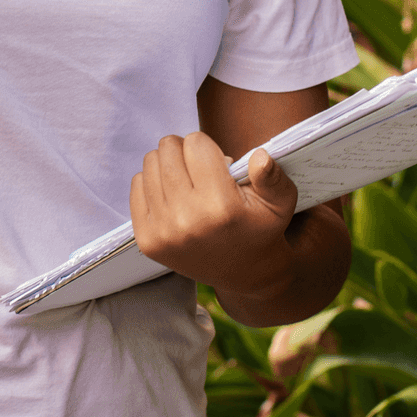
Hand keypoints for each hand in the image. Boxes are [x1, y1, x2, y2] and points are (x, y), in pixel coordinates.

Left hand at [130, 133, 300, 298]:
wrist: (243, 273)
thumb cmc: (260, 229)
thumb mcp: (280, 203)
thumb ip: (273, 177)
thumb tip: (260, 157)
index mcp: (221, 207)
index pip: (195, 143)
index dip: (208, 148)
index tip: (218, 164)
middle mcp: (188, 219)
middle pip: (168, 148)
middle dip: (186, 151)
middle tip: (201, 171)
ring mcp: (163, 231)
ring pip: (151, 162)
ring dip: (169, 165)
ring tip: (188, 183)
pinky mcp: (146, 239)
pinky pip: (137, 184)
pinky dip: (153, 183)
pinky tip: (173, 197)